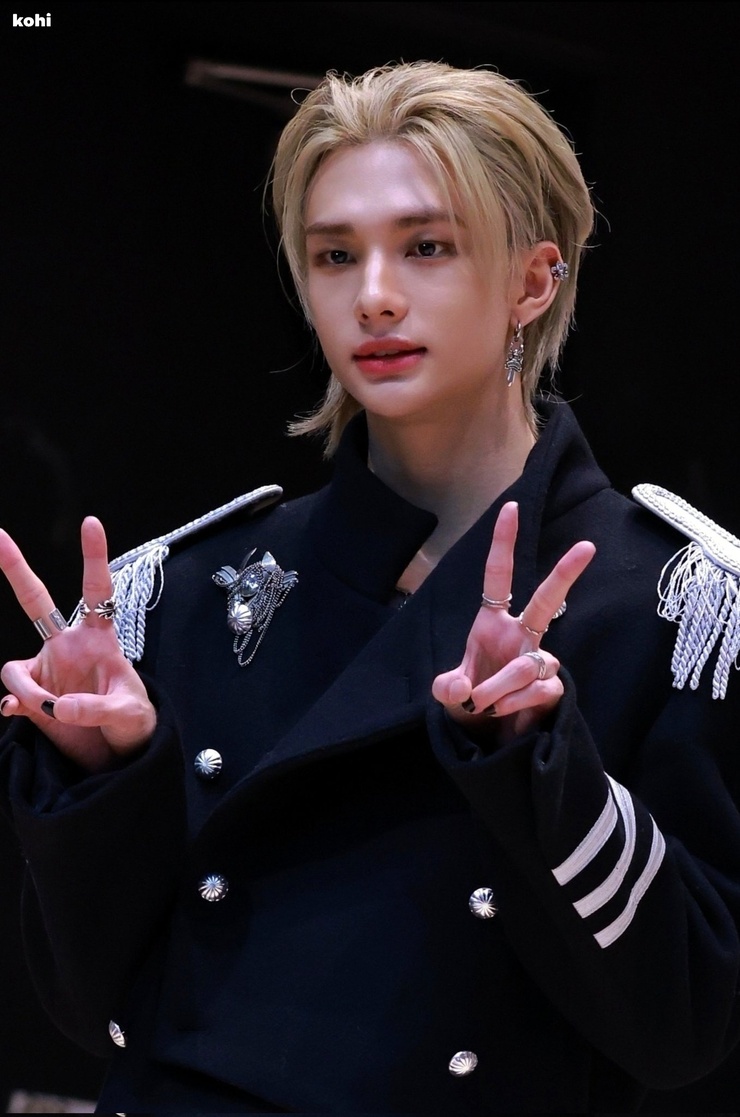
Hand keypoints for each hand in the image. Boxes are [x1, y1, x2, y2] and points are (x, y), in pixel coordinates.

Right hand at [0, 517, 155, 770]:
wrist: (118, 755)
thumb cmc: (134, 724)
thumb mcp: (127, 715)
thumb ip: (95, 708)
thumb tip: (57, 707)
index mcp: (98, 639)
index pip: (97, 590)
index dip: (94, 556)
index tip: (91, 522)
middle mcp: (67, 646)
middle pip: (34, 600)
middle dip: (15, 567)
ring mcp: (47, 669)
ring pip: (14, 669)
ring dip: (28, 692)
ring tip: (55, 714)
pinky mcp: (33, 697)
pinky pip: (11, 695)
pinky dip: (14, 705)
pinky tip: (19, 714)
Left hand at [432, 502, 594, 737]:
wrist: (487, 737)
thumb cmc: (469, 701)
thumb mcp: (449, 693)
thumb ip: (447, 688)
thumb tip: (461, 688)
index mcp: (493, 623)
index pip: (499, 576)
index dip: (504, 544)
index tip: (512, 508)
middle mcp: (521, 636)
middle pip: (548, 599)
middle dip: (565, 573)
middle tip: (587, 546)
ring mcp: (538, 661)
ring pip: (529, 663)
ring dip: (503, 683)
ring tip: (484, 702)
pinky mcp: (551, 689)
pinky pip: (537, 689)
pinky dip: (515, 702)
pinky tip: (500, 712)